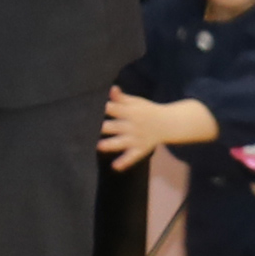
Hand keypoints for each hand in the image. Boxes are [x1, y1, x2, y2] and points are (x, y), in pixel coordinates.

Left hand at [97, 90, 212, 167]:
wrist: (168, 124)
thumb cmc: (147, 111)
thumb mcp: (136, 102)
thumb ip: (121, 98)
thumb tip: (112, 88)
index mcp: (129, 112)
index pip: (112, 109)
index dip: (100, 109)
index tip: (87, 109)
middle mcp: (131, 126)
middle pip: (114, 126)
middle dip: (102, 127)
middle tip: (86, 128)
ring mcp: (135, 139)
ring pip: (120, 142)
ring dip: (110, 144)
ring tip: (99, 146)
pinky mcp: (140, 150)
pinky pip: (132, 157)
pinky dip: (124, 162)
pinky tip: (115, 167)